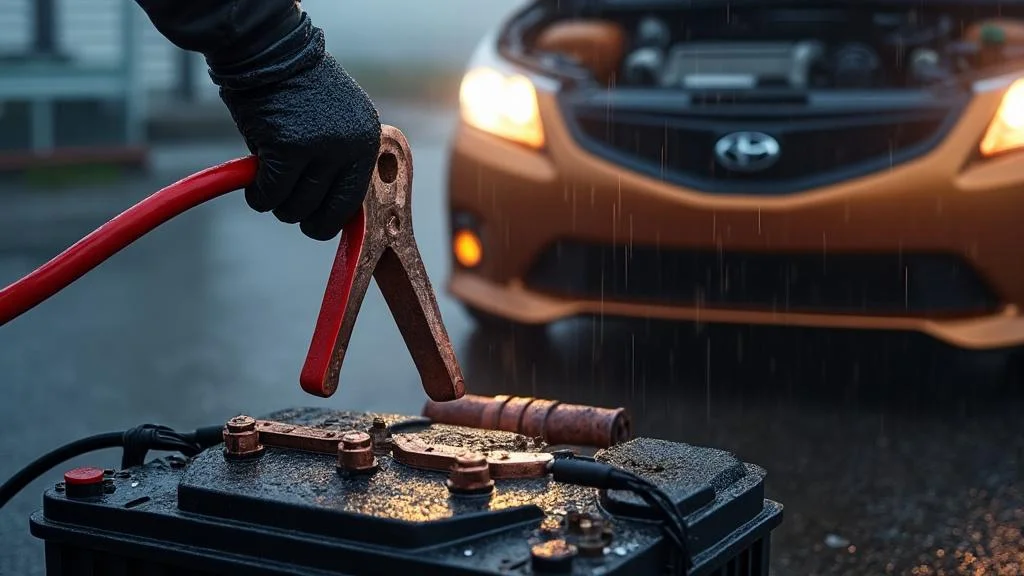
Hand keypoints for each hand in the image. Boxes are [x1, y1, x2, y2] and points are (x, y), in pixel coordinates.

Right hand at [210, 17, 381, 240]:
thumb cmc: (299, 88)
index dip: (331, 218)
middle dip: (302, 216)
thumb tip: (329, 206)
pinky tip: (254, 187)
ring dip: (277, 204)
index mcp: (365, 141)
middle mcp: (349, 146)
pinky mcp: (287, 147)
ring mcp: (319, 147)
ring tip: (268, 187)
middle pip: (323, 211)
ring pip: (295, 206)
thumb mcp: (335, 121)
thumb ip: (337, 158)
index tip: (316, 223)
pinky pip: (270, 193)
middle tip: (285, 204)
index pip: (353, 200)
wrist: (272, 53)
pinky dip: (258, 196)